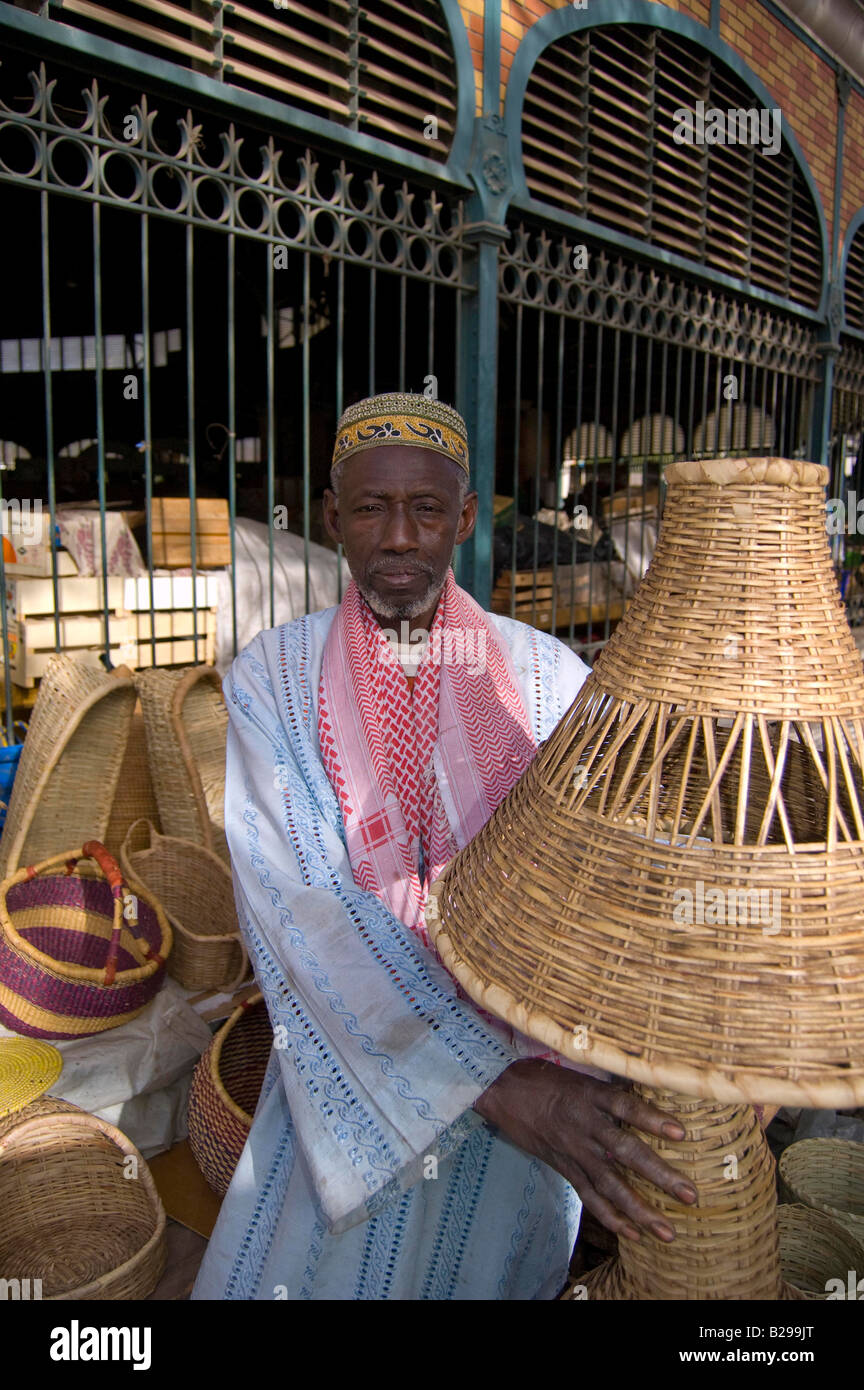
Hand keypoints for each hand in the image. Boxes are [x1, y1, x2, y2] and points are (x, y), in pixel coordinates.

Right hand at [474, 1060, 696, 1242]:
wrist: (502, 1090)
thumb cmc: (545, 1078)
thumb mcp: (580, 1074)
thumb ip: (612, 1088)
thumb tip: (650, 1087)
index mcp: (591, 1095)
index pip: (625, 1106)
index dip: (651, 1118)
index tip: (680, 1132)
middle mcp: (585, 1125)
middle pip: (626, 1151)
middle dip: (659, 1175)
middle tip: (689, 1195)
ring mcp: (575, 1149)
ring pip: (610, 1183)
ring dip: (640, 1209)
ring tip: (667, 1231)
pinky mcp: (564, 1166)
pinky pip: (589, 1195)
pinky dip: (610, 1216)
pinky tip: (633, 1233)